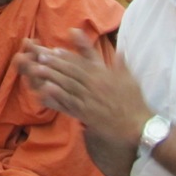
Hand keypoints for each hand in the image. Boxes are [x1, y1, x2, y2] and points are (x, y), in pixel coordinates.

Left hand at [14, 30, 149, 150]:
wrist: (137, 125)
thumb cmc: (134, 103)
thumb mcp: (130, 79)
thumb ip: (122, 64)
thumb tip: (120, 51)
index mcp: (104, 75)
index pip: (82, 62)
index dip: (67, 56)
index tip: (54, 50)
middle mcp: (95, 84)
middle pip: (71, 71)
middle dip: (55, 62)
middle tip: (40, 56)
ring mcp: (90, 99)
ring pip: (68, 84)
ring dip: (52, 76)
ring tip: (37, 69)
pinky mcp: (86, 113)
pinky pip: (69, 103)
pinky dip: (57, 96)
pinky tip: (45, 90)